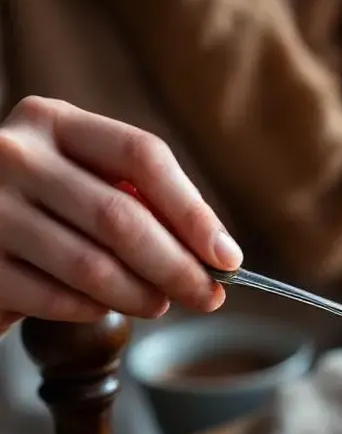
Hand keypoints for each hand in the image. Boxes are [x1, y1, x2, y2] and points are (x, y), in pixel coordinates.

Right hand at [0, 96, 242, 325]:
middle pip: (122, 217)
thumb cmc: (44, 212)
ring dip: (141, 295)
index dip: (193, 212)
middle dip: (177, 266)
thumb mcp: (85, 183)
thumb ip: (142, 203)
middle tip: (208, 296)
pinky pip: (57, 298)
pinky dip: (94, 311)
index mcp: (54, 122)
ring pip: (93, 265)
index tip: (227, 257)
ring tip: (159, 304)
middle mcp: (14, 154)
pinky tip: (103, 308)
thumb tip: (218, 255)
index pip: (142, 156)